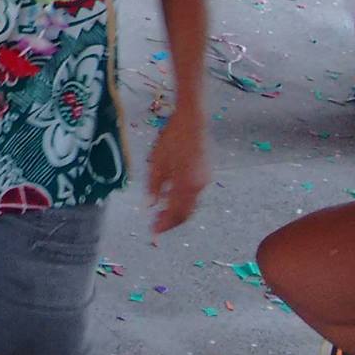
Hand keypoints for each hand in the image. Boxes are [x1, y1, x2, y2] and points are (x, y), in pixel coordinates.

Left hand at [146, 115, 208, 234]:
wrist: (192, 122)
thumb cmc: (171, 139)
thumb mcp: (157, 162)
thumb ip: (154, 187)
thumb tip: (149, 206)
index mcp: (186, 185)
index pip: (175, 214)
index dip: (164, 225)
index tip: (153, 232)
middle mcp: (198, 187)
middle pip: (186, 213)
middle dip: (171, 222)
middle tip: (156, 226)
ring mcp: (204, 181)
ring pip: (191, 205)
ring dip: (177, 213)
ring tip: (161, 214)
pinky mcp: (205, 175)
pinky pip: (194, 195)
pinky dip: (183, 202)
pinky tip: (171, 198)